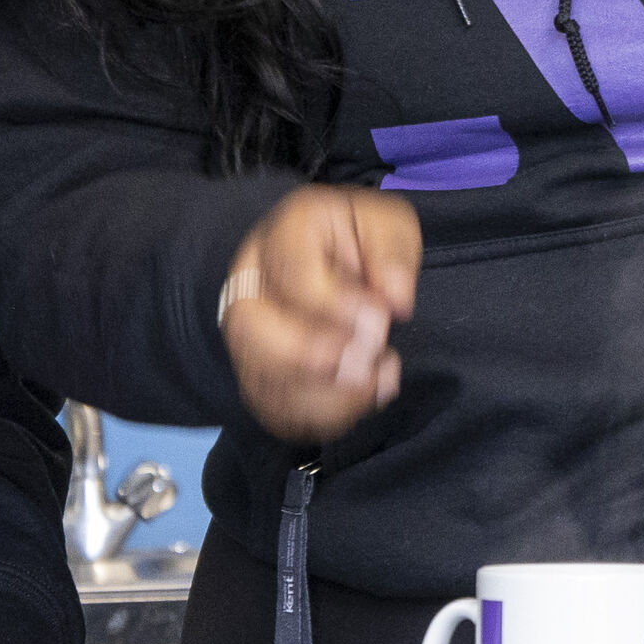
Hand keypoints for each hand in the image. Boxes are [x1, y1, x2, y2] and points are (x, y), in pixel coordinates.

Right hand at [221, 184, 421, 442]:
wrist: (339, 262)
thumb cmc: (362, 241)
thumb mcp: (388, 226)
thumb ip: (392, 254)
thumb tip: (396, 299)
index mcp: (284, 233)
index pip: (290, 272)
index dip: (334, 303)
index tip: (382, 316)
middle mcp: (251, 284)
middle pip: (247, 329)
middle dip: (309, 354)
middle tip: (367, 359)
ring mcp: (249, 334)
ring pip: (259, 378)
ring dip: (323, 395)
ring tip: (377, 382)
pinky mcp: (260, 374)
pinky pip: (273, 409)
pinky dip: (320, 417)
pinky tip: (363, 400)